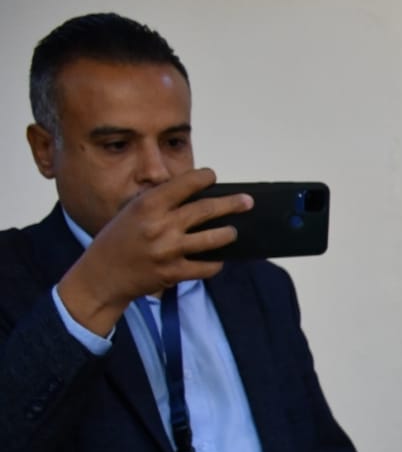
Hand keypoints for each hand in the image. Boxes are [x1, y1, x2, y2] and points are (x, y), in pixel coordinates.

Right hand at [56, 168, 252, 335]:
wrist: (101, 275)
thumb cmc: (118, 239)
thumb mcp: (131, 212)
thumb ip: (159, 202)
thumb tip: (195, 194)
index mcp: (148, 205)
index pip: (185, 184)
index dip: (204, 177)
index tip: (213, 176)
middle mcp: (160, 226)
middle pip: (207, 210)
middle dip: (233, 204)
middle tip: (248, 202)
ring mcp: (169, 251)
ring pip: (213, 239)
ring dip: (228, 234)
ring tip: (233, 232)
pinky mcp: (174, 273)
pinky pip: (207, 267)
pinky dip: (216, 263)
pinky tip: (218, 259)